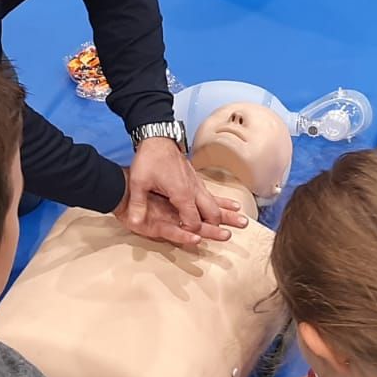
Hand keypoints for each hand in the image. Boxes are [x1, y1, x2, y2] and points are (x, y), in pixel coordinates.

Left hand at [116, 137, 246, 248]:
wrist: (158, 138)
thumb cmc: (149, 159)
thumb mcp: (138, 182)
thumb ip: (138, 204)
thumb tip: (133, 222)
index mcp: (182, 193)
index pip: (193, 221)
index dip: (191, 232)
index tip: (188, 238)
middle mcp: (194, 190)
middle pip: (211, 213)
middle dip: (217, 226)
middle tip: (224, 236)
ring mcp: (197, 184)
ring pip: (216, 203)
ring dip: (227, 214)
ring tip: (243, 223)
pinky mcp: (197, 180)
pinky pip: (213, 195)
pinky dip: (223, 203)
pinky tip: (234, 206)